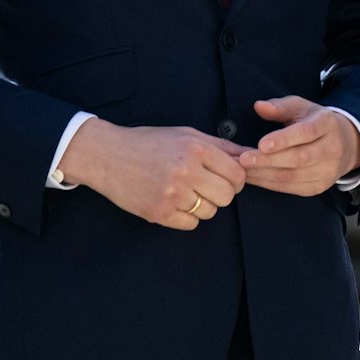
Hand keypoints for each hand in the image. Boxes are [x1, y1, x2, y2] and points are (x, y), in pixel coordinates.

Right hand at [57, 119, 248, 229]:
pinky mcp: (158, 213)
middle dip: (222, 193)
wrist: (107, 156)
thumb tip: (252, 155)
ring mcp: (171, 195)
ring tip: (186, 191)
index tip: (226, 177)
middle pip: (227, 196)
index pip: (237, 174)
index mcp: (196, 149)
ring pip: (210, 212)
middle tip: (207, 185)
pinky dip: (187, 216)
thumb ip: (221, 146)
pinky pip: (191, 224)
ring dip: (204, 205)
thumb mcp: (187, 134)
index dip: (236, 178)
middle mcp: (186, 172)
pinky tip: (175, 202)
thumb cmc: (149, 142)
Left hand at [238, 96, 359, 196]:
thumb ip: (280, 106)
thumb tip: (259, 106)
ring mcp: (328, 171)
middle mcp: (332, 149)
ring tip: (243, 169)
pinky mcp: (319, 186)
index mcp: (327, 124)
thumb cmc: (316, 122)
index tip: (261, 144)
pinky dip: (269, 184)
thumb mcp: (301, 107)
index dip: (284, 139)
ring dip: (265, 174)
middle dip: (269, 160)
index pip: (306, 133)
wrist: (346, 144)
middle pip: (300, 158)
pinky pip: (291, 188)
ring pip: (293, 177)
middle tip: (243, 160)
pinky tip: (254, 177)